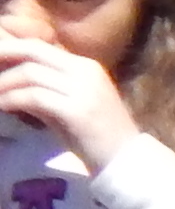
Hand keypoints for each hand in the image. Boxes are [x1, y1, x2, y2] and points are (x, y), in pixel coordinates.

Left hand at [0, 32, 137, 171]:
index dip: (10, 48)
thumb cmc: (97, 138)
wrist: (128, 163)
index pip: (39, 45)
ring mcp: (84, 90)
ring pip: (30, 73)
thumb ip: (46, 89)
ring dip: (4, 83)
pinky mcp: (78, 111)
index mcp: (86, 67)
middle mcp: (85, 72)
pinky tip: (3, 107)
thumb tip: (10, 80)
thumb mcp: (70, 105)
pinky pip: (35, 96)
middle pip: (32, 50)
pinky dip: (13, 100)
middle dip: (2, 55)